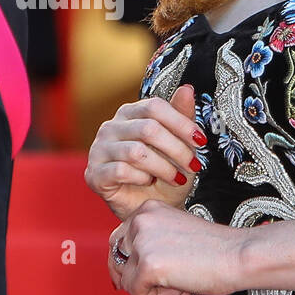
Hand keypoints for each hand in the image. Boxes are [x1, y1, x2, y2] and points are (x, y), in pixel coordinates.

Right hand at [85, 85, 206, 220]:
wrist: (151, 206)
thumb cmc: (165, 173)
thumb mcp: (180, 144)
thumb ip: (182, 116)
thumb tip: (187, 88)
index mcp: (129, 113)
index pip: (154, 106)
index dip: (180, 123)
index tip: (201, 140)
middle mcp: (110, 127)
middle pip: (148, 128)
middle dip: (177, 149)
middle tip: (193, 165)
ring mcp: (99, 150)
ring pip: (136, 152)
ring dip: (163, 167)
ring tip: (176, 178)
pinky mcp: (94, 173)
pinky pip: (121, 171)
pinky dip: (142, 178)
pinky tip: (149, 182)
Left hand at [108, 198, 244, 294]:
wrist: (239, 255)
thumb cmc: (215, 249)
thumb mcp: (173, 235)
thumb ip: (149, 245)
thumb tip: (118, 276)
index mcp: (147, 209)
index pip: (119, 240)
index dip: (131, 262)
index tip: (152, 273)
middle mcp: (140, 220)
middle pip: (116, 258)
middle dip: (134, 276)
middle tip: (163, 283)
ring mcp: (142, 242)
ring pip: (126, 278)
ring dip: (151, 287)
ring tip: (180, 281)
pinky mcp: (148, 265)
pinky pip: (138, 292)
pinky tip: (183, 287)